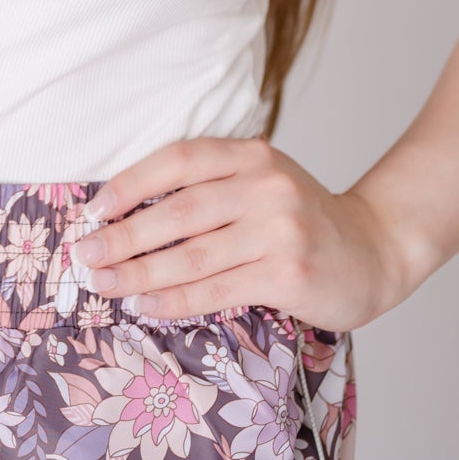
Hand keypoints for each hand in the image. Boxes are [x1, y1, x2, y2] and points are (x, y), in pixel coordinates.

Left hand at [67, 134, 415, 332]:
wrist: (373, 249)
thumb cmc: (301, 219)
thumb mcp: (261, 182)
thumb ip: (211, 187)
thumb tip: (128, 213)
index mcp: (252, 154)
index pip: (179, 160)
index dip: (131, 183)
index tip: (94, 209)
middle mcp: (265, 185)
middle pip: (178, 211)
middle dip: (124, 236)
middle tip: (85, 254)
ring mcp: (280, 229)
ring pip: (192, 254)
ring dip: (138, 273)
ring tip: (103, 283)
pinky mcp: (288, 273)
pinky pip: (216, 289)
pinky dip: (174, 300)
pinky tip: (145, 305)